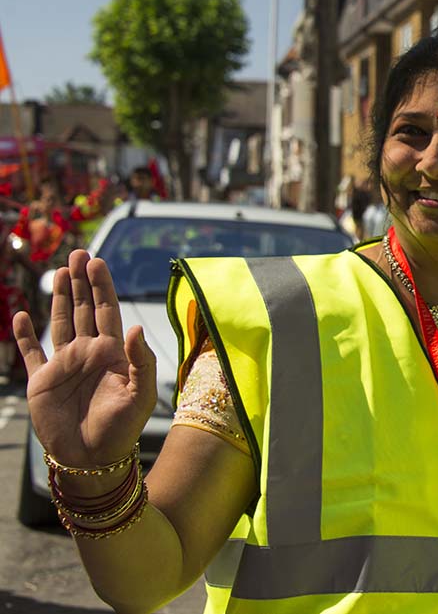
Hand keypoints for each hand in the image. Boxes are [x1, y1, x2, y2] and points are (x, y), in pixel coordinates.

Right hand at [12, 249, 156, 467]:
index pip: (106, 310)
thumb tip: (136, 327)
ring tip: (59, 272)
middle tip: (78, 254)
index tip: (96, 261)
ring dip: (58, 299)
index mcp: (112, 352)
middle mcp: (88, 353)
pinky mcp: (41, 382)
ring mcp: (64, 366)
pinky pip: (31, 353)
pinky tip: (21, 315)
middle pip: (82, 309)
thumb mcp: (140, 393)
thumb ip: (141, 359)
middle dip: (81, 282)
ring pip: (60, 323)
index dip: (101, 286)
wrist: (93, 459)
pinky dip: (24, 336)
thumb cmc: (122, 428)